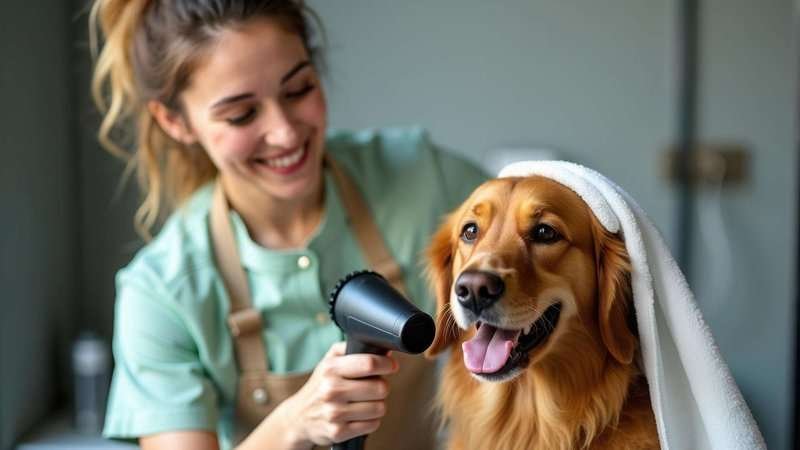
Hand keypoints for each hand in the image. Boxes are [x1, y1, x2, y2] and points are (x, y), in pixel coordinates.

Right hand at [280, 342, 398, 446]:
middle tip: (372, 387)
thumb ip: (352, 348)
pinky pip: (372, 424)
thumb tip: (382, 349)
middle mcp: (331, 390)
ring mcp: (334, 413)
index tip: (390, 366)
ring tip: (364, 402)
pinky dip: (370, 420)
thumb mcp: (329, 361)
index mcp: (330, 369)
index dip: (386, 364)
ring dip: (377, 405)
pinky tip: (359, 415)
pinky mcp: (339, 432)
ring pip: (379, 408)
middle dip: (381, 386)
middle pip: (379, 387)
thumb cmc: (320, 386)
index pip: (369, 363)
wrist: (299, 417)